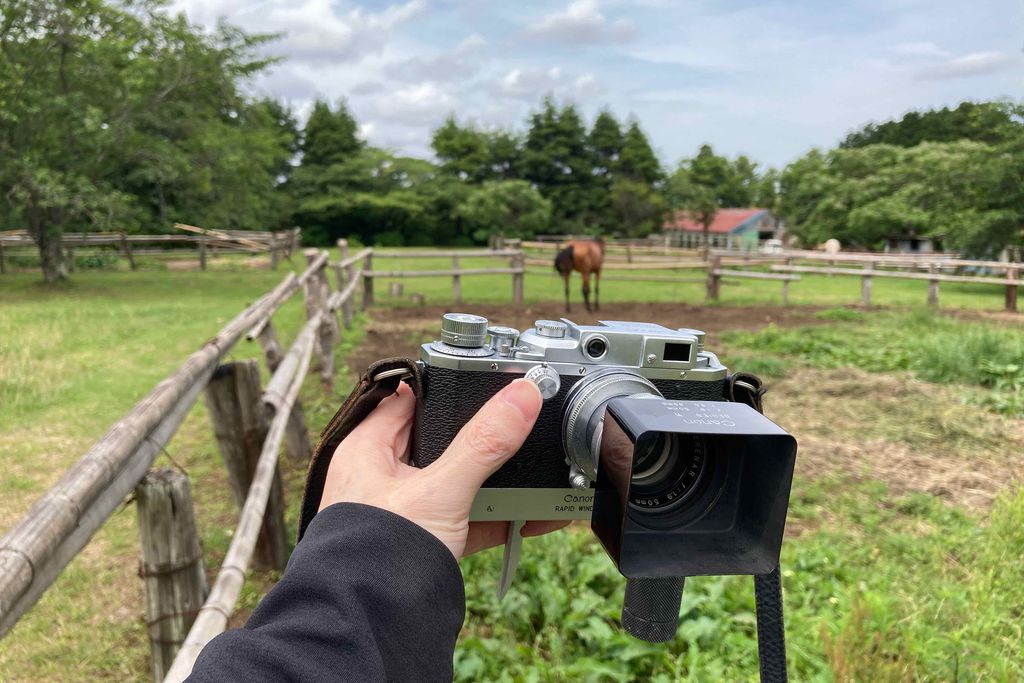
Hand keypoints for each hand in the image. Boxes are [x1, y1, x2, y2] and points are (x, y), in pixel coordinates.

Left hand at [318, 378, 569, 557]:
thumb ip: (484, 443)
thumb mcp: (440, 489)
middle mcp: (382, 477)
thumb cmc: (378, 554)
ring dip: (497, 480)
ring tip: (538, 467)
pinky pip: (470, 520)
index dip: (445, 387)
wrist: (371, 624)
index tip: (485, 378)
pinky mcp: (427, 542)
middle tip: (520, 420)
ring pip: (459, 482)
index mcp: (367, 450)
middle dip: (482, 437)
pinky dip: (501, 518)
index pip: (407, 399)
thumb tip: (521, 395)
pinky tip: (538, 515)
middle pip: (440, 440)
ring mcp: (406, 511)